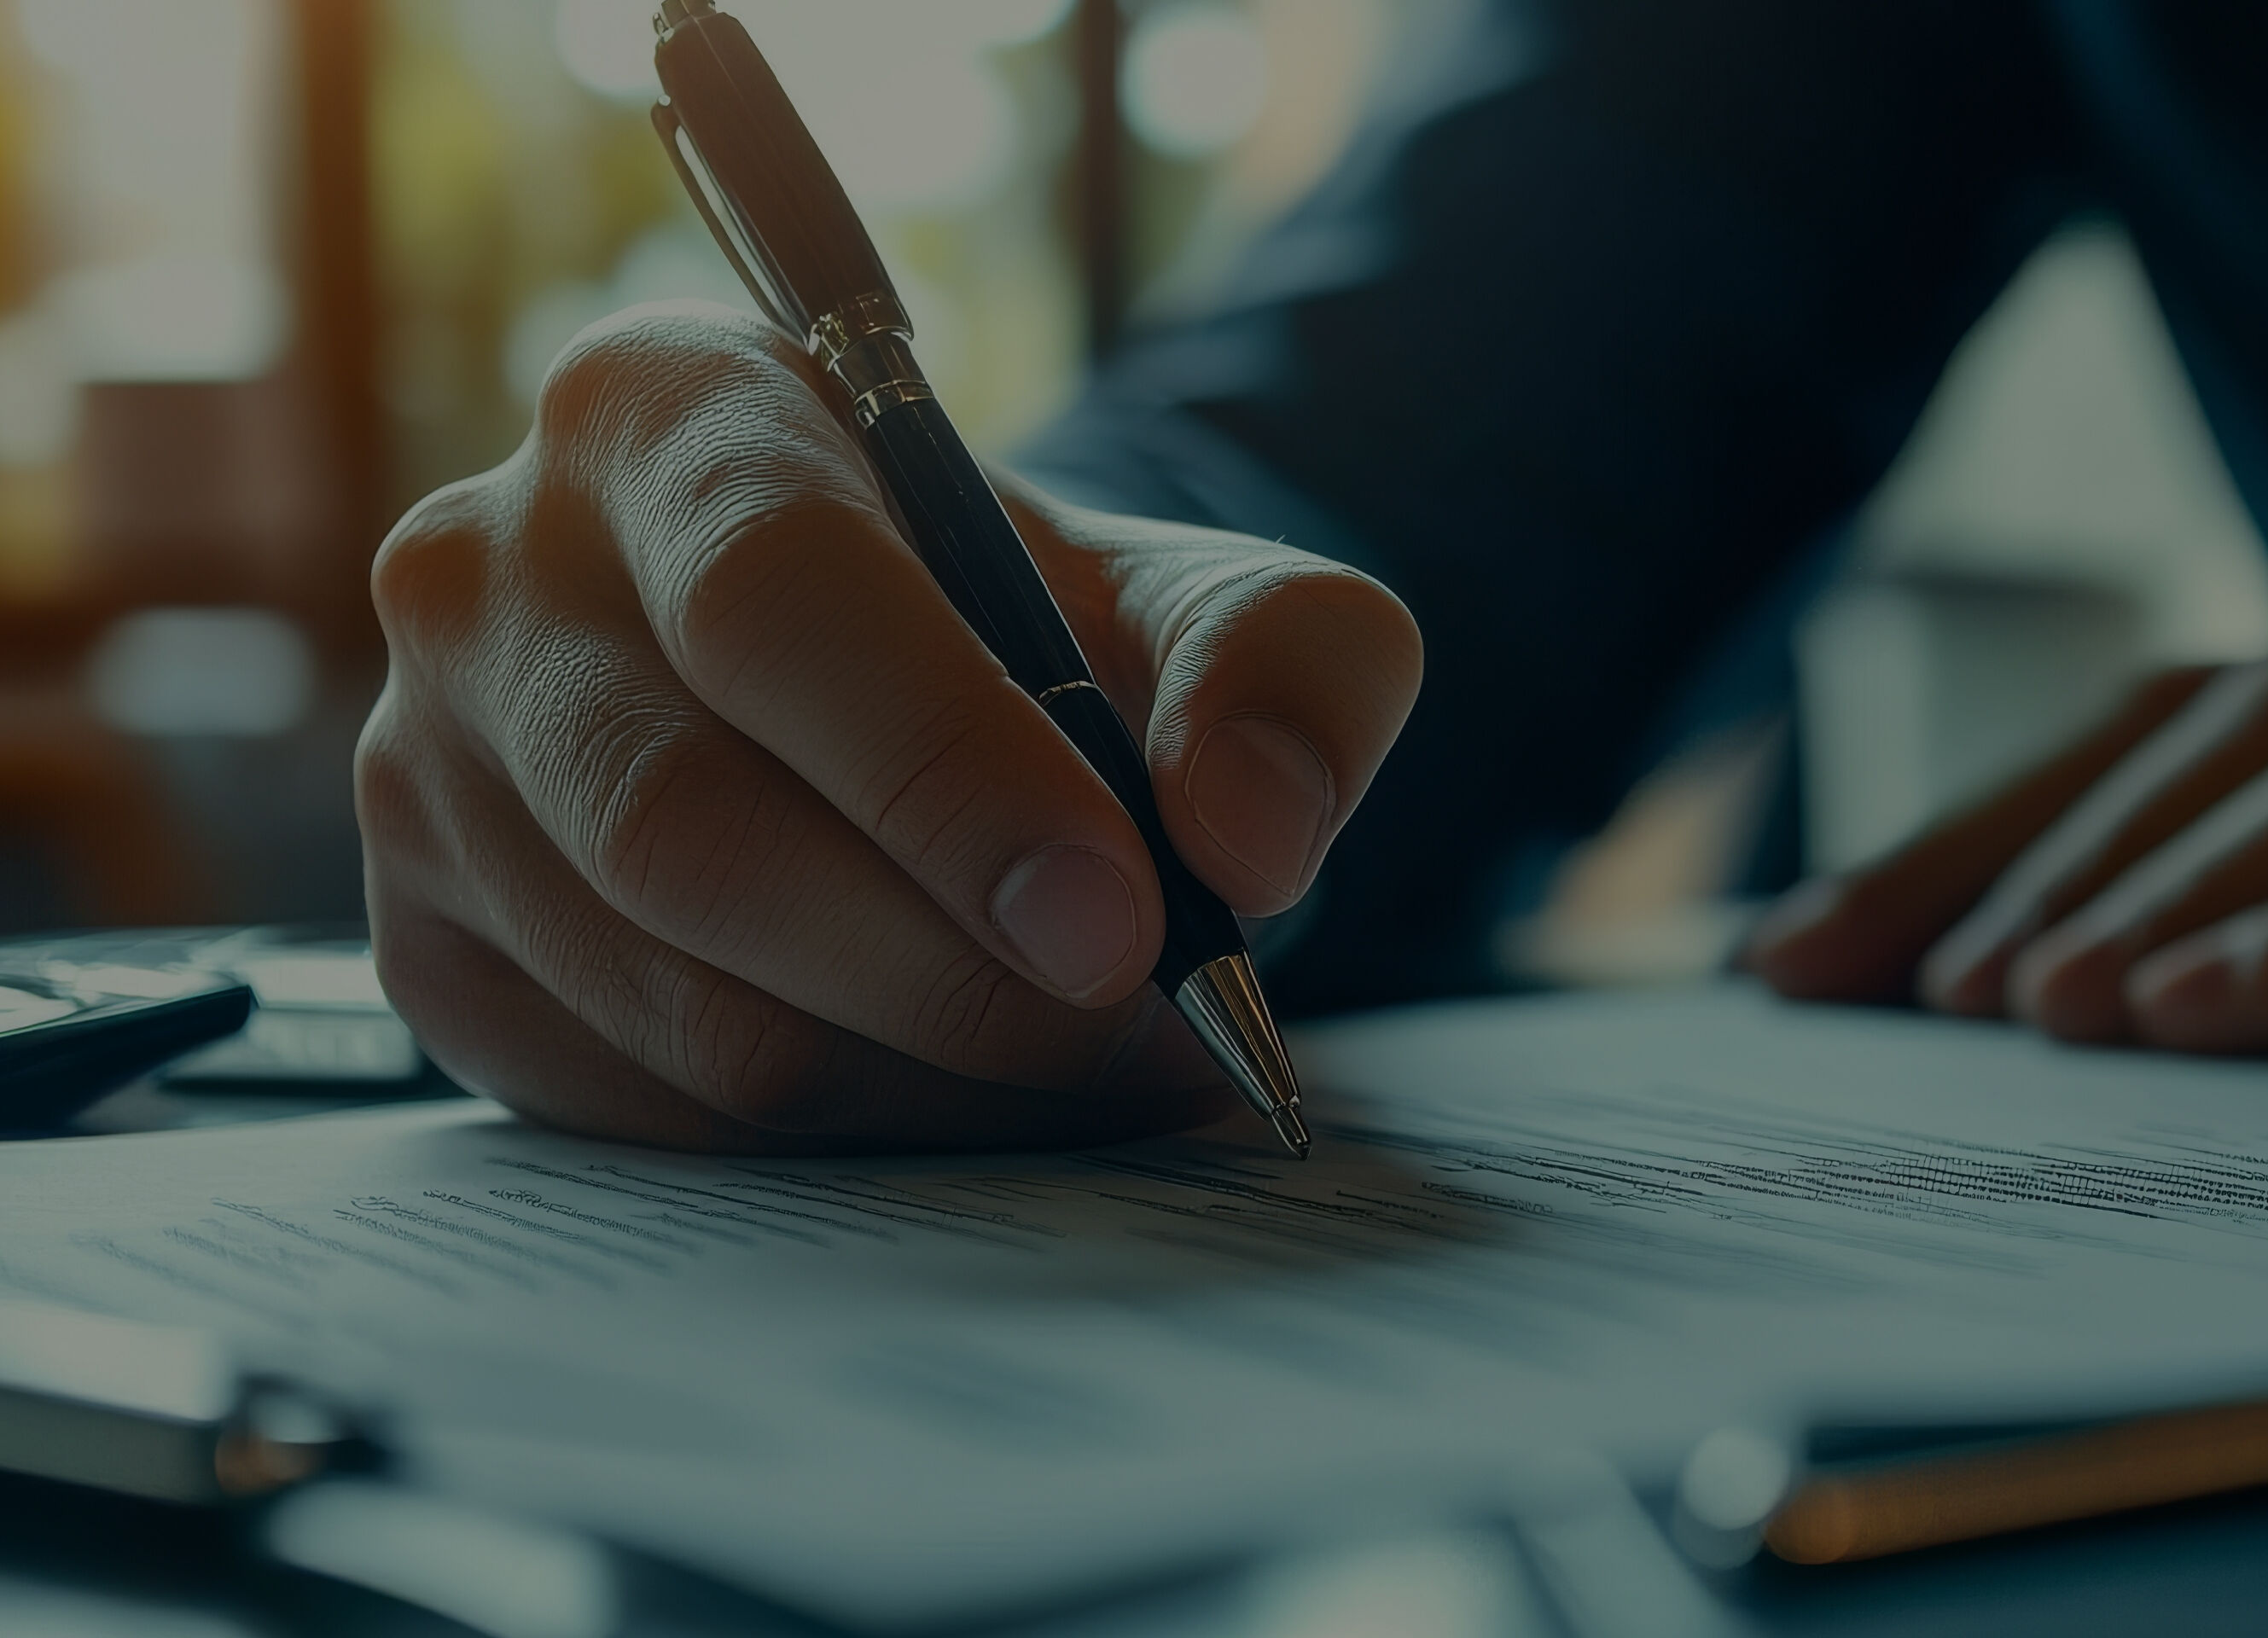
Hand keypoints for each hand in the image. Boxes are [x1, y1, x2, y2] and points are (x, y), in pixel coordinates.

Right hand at [359, 304, 1421, 1150]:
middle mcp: (486, 572)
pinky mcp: (427, 945)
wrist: (913, 704)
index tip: (1118, 920)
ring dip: (918, 1075)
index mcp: (664, 412)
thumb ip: (1284, 672)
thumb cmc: (1043, 631)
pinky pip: (632, 1104)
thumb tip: (1250, 835)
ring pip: (672, 1000)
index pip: (773, 599)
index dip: (950, 778)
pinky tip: (953, 1088)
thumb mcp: (1211, 601)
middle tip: (1130, 1025)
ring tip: (1088, 1064)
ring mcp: (421, 768)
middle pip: (688, 829)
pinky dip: (830, 1134)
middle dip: (947, 972)